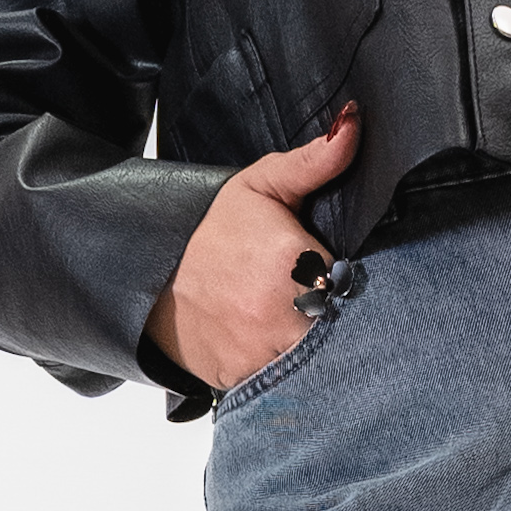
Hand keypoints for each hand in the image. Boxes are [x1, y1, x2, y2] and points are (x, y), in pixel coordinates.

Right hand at [148, 108, 360, 393]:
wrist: (151, 284)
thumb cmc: (211, 235)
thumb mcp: (260, 187)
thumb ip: (313, 162)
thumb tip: (354, 126)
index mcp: (294, 261)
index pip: (359, 279)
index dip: (357, 279)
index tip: (342, 275)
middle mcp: (285, 313)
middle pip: (346, 325)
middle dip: (342, 315)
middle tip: (320, 300)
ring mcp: (268, 353)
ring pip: (326, 359)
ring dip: (325, 347)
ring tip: (301, 324)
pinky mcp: (253, 383)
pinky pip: (295, 385)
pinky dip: (297, 374)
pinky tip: (281, 349)